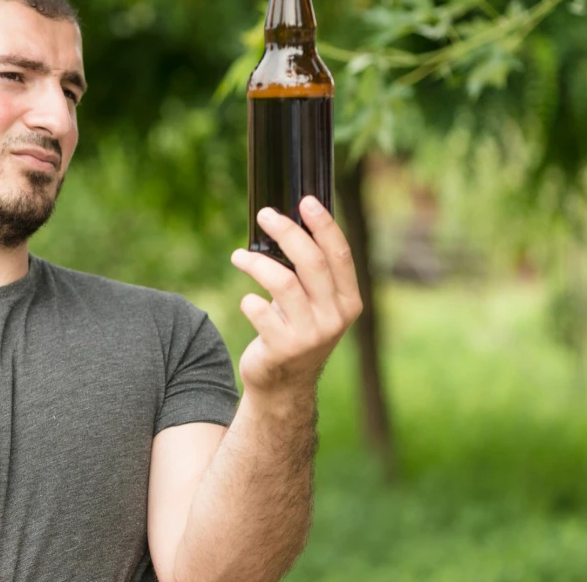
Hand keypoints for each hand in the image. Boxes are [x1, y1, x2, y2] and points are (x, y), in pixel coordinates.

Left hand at [231, 196, 362, 397]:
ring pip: (283, 283)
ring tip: (238, 257)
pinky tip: (246, 301)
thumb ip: (311, 273)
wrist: (283, 385)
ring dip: (256, 263)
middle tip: (265, 215)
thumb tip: (289, 221)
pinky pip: (260, 312)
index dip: (324, 225)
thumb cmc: (295, 330)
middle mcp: (335, 318)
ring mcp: (310, 335)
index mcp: (348, 301)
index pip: (339, 254)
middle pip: (312, 262)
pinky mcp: (284, 349)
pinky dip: (248, 301)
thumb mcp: (314, 304)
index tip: (305, 201)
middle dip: (287, 232)